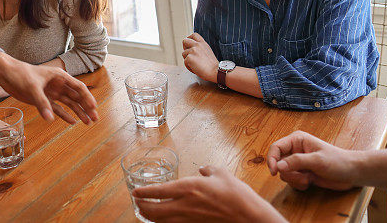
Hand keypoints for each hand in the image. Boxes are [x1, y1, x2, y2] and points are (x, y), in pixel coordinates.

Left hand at [0, 52, 97, 123]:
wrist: (6, 74)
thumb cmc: (21, 74)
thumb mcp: (32, 87)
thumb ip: (42, 103)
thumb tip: (50, 119)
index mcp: (59, 76)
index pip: (78, 87)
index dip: (87, 98)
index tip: (94, 108)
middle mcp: (58, 84)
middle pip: (77, 97)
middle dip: (87, 107)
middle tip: (95, 119)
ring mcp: (51, 92)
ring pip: (69, 104)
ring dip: (79, 112)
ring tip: (88, 123)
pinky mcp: (44, 99)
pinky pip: (58, 108)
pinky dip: (65, 115)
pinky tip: (73, 122)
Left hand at [133, 166, 285, 222]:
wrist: (251, 218)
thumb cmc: (238, 195)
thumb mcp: (221, 173)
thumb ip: (207, 170)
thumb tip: (201, 169)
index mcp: (189, 188)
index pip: (158, 191)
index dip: (144, 192)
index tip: (135, 191)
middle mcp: (185, 206)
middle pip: (155, 211)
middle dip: (142, 207)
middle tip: (137, 202)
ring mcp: (190, 220)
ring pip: (162, 222)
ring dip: (151, 217)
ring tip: (145, 212)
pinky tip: (165, 220)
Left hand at [182, 32, 218, 82]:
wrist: (216, 72)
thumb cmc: (213, 66)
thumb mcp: (208, 52)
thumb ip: (200, 49)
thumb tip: (192, 49)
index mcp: (203, 43)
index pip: (194, 35)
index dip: (189, 38)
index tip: (189, 45)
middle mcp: (197, 45)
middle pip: (185, 41)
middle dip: (184, 48)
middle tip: (189, 55)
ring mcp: (193, 50)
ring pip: (184, 54)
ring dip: (187, 60)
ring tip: (196, 65)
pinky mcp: (189, 58)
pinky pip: (185, 62)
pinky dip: (189, 67)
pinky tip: (196, 69)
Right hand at [266, 130, 356, 190]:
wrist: (352, 173)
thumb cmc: (338, 161)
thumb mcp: (317, 160)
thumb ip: (297, 161)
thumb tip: (278, 166)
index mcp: (297, 140)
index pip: (276, 147)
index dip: (272, 159)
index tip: (274, 172)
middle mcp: (294, 150)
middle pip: (278, 162)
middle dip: (289, 173)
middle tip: (302, 177)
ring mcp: (297, 162)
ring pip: (284, 173)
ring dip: (295, 179)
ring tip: (309, 179)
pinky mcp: (301, 172)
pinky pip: (291, 180)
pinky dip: (298, 184)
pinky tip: (310, 182)